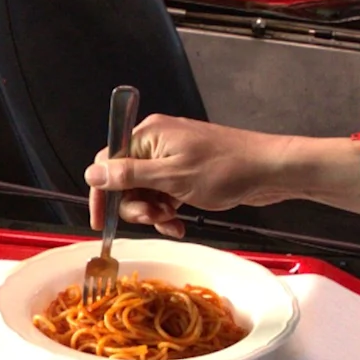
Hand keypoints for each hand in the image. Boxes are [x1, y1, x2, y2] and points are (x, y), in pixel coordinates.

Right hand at [82, 115, 359, 236]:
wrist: (268, 171)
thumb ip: (129, 176)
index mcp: (148, 136)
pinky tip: (179, 223)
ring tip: (172, 222)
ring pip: (145, 191)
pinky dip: (167, 211)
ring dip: (153, 212)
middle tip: (154, 218)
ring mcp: (172, 158)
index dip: (101, 193)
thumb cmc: (224, 170)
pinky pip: (163, 194)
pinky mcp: (185, 172)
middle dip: (135, 205)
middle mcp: (156, 143)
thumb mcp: (172, 177)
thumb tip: (91, 174)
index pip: (107, 162)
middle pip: (125, 180)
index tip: (102, 222)